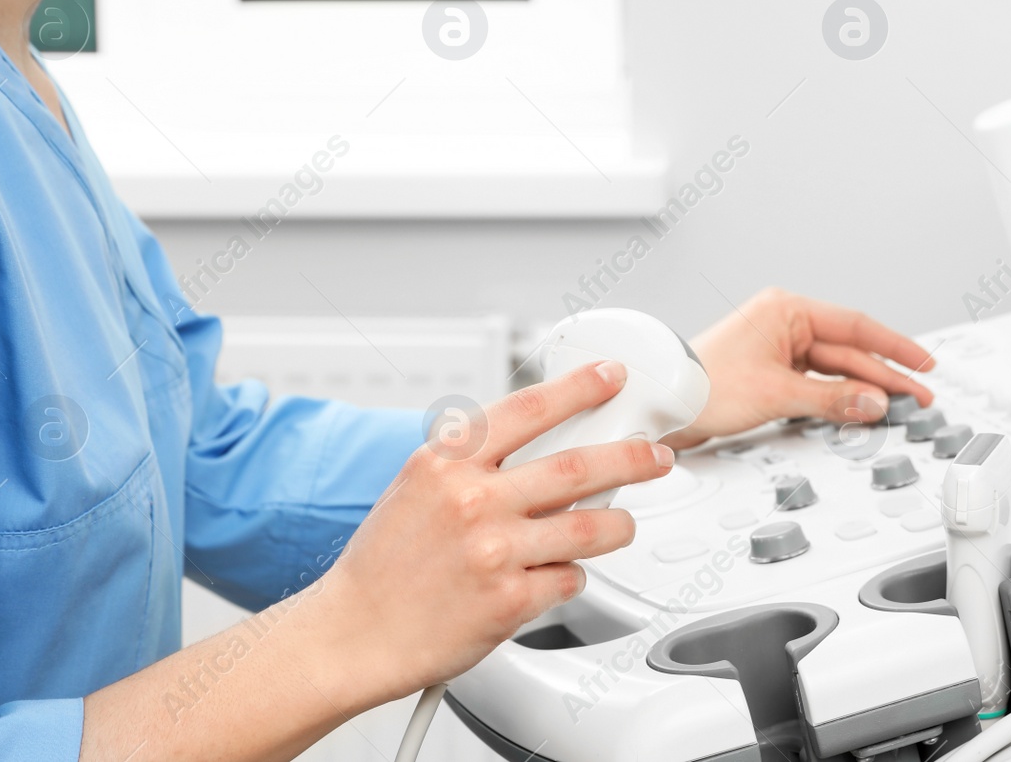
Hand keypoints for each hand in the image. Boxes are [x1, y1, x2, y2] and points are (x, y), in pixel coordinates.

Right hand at [323, 361, 674, 704]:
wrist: (354, 634)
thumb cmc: (383, 566)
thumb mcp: (418, 487)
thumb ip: (473, 462)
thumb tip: (541, 441)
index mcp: (446, 462)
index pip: (528, 408)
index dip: (580, 387)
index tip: (611, 377)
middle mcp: (472, 500)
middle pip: (578, 465)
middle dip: (632, 457)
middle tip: (656, 456)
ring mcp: (494, 551)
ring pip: (590, 528)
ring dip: (617, 526)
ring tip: (620, 526)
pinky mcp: (510, 601)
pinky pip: (569, 579)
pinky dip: (571, 577)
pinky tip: (552, 577)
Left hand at [668, 288, 933, 449]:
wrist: (664, 404)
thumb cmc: (703, 386)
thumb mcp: (776, 393)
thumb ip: (831, 398)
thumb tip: (873, 402)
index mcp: (786, 310)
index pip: (855, 325)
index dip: (894, 347)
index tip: (923, 364)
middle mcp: (784, 323)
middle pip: (849, 349)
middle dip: (885, 374)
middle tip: (920, 396)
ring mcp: (779, 347)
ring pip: (835, 368)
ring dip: (865, 388)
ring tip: (900, 406)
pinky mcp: (773, 371)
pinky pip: (818, 382)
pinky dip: (840, 396)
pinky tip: (862, 408)